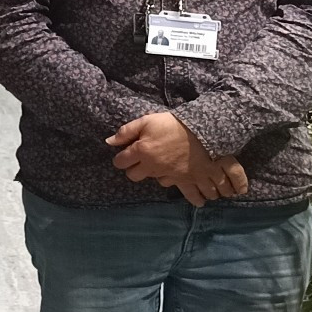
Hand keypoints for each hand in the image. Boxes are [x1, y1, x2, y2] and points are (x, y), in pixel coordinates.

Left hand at [106, 113, 247, 206]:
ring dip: (155, 175)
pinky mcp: (183, 179)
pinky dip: (183, 189)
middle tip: (142, 160)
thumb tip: (109, 142)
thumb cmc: (172, 124)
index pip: (120, 162)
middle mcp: (151, 167)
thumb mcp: (147, 121)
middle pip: (133, 176)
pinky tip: (189, 191)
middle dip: (134, 169)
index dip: (121, 158)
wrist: (202, 131)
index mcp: (141, 152)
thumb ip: (126, 132)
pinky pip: (180, 190)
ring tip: (163, 167)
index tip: (126, 154)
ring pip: (155, 182)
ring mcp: (167, 175)